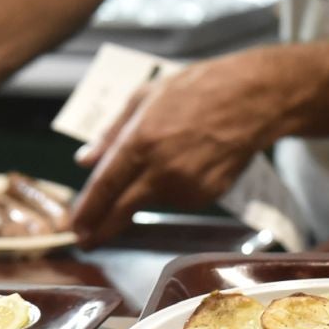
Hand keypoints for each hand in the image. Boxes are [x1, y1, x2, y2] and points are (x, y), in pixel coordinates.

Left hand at [69, 54, 277, 246]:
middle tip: (85, 240)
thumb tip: (84, 160)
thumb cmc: (199, 88)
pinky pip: (178, 198)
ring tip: (166, 156)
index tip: (74, 227)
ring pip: (151, 200)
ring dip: (144, 193)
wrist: (254, 100)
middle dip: (101, 229)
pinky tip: (186, 161)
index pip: (104, 187)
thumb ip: (111, 132)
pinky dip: (172, 188)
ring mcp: (186, 187)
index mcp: (141, 142)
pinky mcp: (207, 196)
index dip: (86, 211)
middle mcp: (161, 171)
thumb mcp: (146, 96)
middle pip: (122, 210)